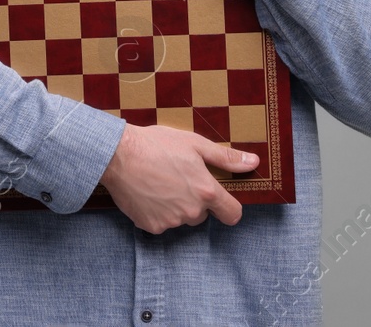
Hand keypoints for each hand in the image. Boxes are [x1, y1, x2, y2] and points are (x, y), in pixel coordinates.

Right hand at [99, 123, 259, 233]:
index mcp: (206, 191)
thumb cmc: (156, 145)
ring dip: (175, 206)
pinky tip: (147, 192)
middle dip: (195, 201)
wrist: (117, 155)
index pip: (233, 214)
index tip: (220, 200)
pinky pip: (161, 222)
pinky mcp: (151, 226)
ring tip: (159, 182)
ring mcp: (170, 221)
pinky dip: (156, 211)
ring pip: (181, 218)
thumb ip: (226, 157)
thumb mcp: (194, 144)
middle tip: (178, 178)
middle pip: (203, 214)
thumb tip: (253, 162)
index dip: (229, 207)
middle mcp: (191, 211)